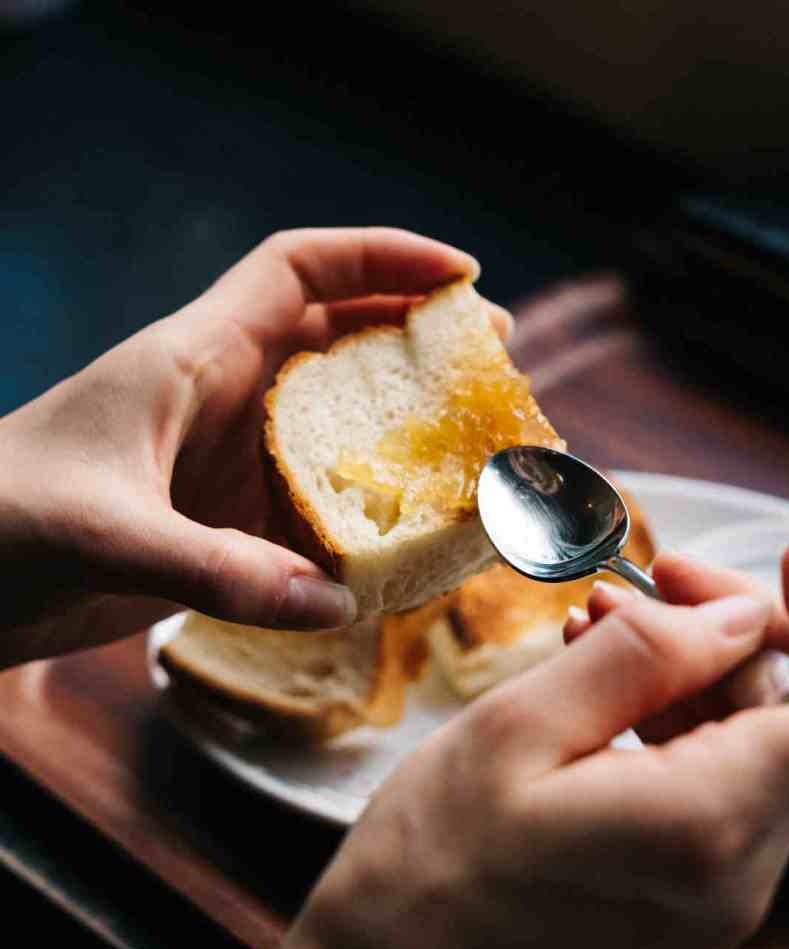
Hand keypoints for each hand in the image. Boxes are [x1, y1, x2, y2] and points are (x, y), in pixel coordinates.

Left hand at [0, 229, 510, 665]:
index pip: (300, 269)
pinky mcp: (221, 516)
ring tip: (469, 442)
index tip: (461, 274)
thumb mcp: (106, 536)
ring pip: (332, 420)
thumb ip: (219, 570)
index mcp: (195, 357)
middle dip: (417, 335)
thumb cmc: (0, 523)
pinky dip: (360, 510)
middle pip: (337, 337)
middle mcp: (221, 395)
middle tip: (491, 358)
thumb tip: (336, 602)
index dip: (383, 257)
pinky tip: (400, 536)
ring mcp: (224, 457)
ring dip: (399, 424)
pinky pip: (310, 500)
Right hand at [272, 537, 788, 948]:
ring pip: (750, 746)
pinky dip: (670, 720)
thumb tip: (736, 616)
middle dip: (729, 632)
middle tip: (647, 583)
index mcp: (701, 825)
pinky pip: (710, 785)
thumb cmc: (431, 857)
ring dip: (689, 672)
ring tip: (597, 626)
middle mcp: (732, 875)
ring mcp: (712, 896)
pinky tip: (601, 682)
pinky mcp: (683, 898)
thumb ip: (641, 659)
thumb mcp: (522, 726)